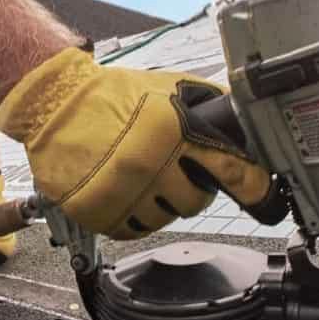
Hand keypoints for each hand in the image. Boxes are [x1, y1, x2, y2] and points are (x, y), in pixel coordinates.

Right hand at [0, 48, 276, 238]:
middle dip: (191, 189)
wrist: (53, 106)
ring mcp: (122, 192)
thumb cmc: (110, 96)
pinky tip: (124, 193)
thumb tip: (244, 128)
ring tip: (142, 179)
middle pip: (195, 202)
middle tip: (174, 173)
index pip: (231, 172)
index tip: (265, 199)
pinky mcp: (97, 212)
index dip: (255, 190)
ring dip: (159, 204)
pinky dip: (132, 217)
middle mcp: (149, 164)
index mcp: (173, 131)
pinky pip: (132, 231)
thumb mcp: (167, 88)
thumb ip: (208, 106)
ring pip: (163, 220)